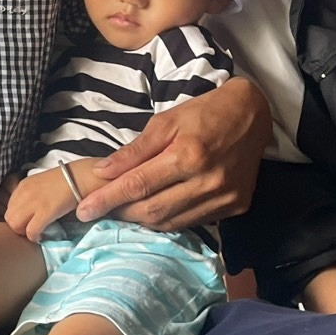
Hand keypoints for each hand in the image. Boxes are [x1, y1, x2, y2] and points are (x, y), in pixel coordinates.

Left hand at [4, 168, 77, 241]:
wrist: (80, 177)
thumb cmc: (65, 182)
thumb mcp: (41, 185)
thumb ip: (30, 196)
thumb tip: (27, 213)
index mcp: (22, 186)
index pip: (9, 208)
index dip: (18, 218)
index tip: (28, 222)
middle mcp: (24, 193)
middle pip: (9, 218)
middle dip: (18, 228)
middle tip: (31, 229)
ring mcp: (33, 202)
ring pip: (15, 225)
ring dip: (24, 233)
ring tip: (36, 232)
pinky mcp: (45, 211)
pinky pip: (31, 231)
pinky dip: (35, 237)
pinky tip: (42, 235)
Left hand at [74, 77, 270, 229]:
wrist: (251, 114)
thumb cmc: (203, 112)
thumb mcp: (165, 121)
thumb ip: (134, 150)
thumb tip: (103, 171)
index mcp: (188, 155)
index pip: (138, 185)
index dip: (108, 199)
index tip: (84, 210)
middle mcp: (208, 182)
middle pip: (153, 210)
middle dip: (121, 214)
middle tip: (97, 212)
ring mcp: (224, 198)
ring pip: (172, 222)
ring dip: (142, 221)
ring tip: (120, 213)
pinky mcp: (235, 207)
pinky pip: (192, 221)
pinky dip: (168, 220)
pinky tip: (152, 212)